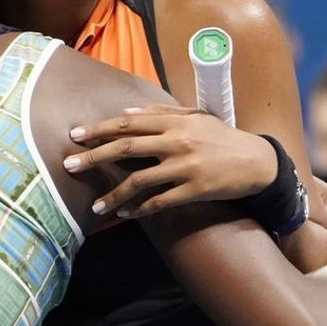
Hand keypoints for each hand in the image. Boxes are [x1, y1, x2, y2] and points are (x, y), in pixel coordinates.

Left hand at [64, 104, 277, 216]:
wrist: (257, 161)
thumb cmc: (221, 137)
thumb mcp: (194, 117)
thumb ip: (161, 112)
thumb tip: (127, 111)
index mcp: (174, 122)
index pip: (129, 122)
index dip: (100, 129)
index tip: (75, 135)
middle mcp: (177, 141)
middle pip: (127, 147)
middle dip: (95, 157)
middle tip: (69, 166)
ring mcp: (186, 166)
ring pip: (140, 180)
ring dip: (114, 194)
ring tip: (95, 207)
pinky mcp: (196, 190)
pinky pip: (161, 202)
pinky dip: (141, 209)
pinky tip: (125, 214)